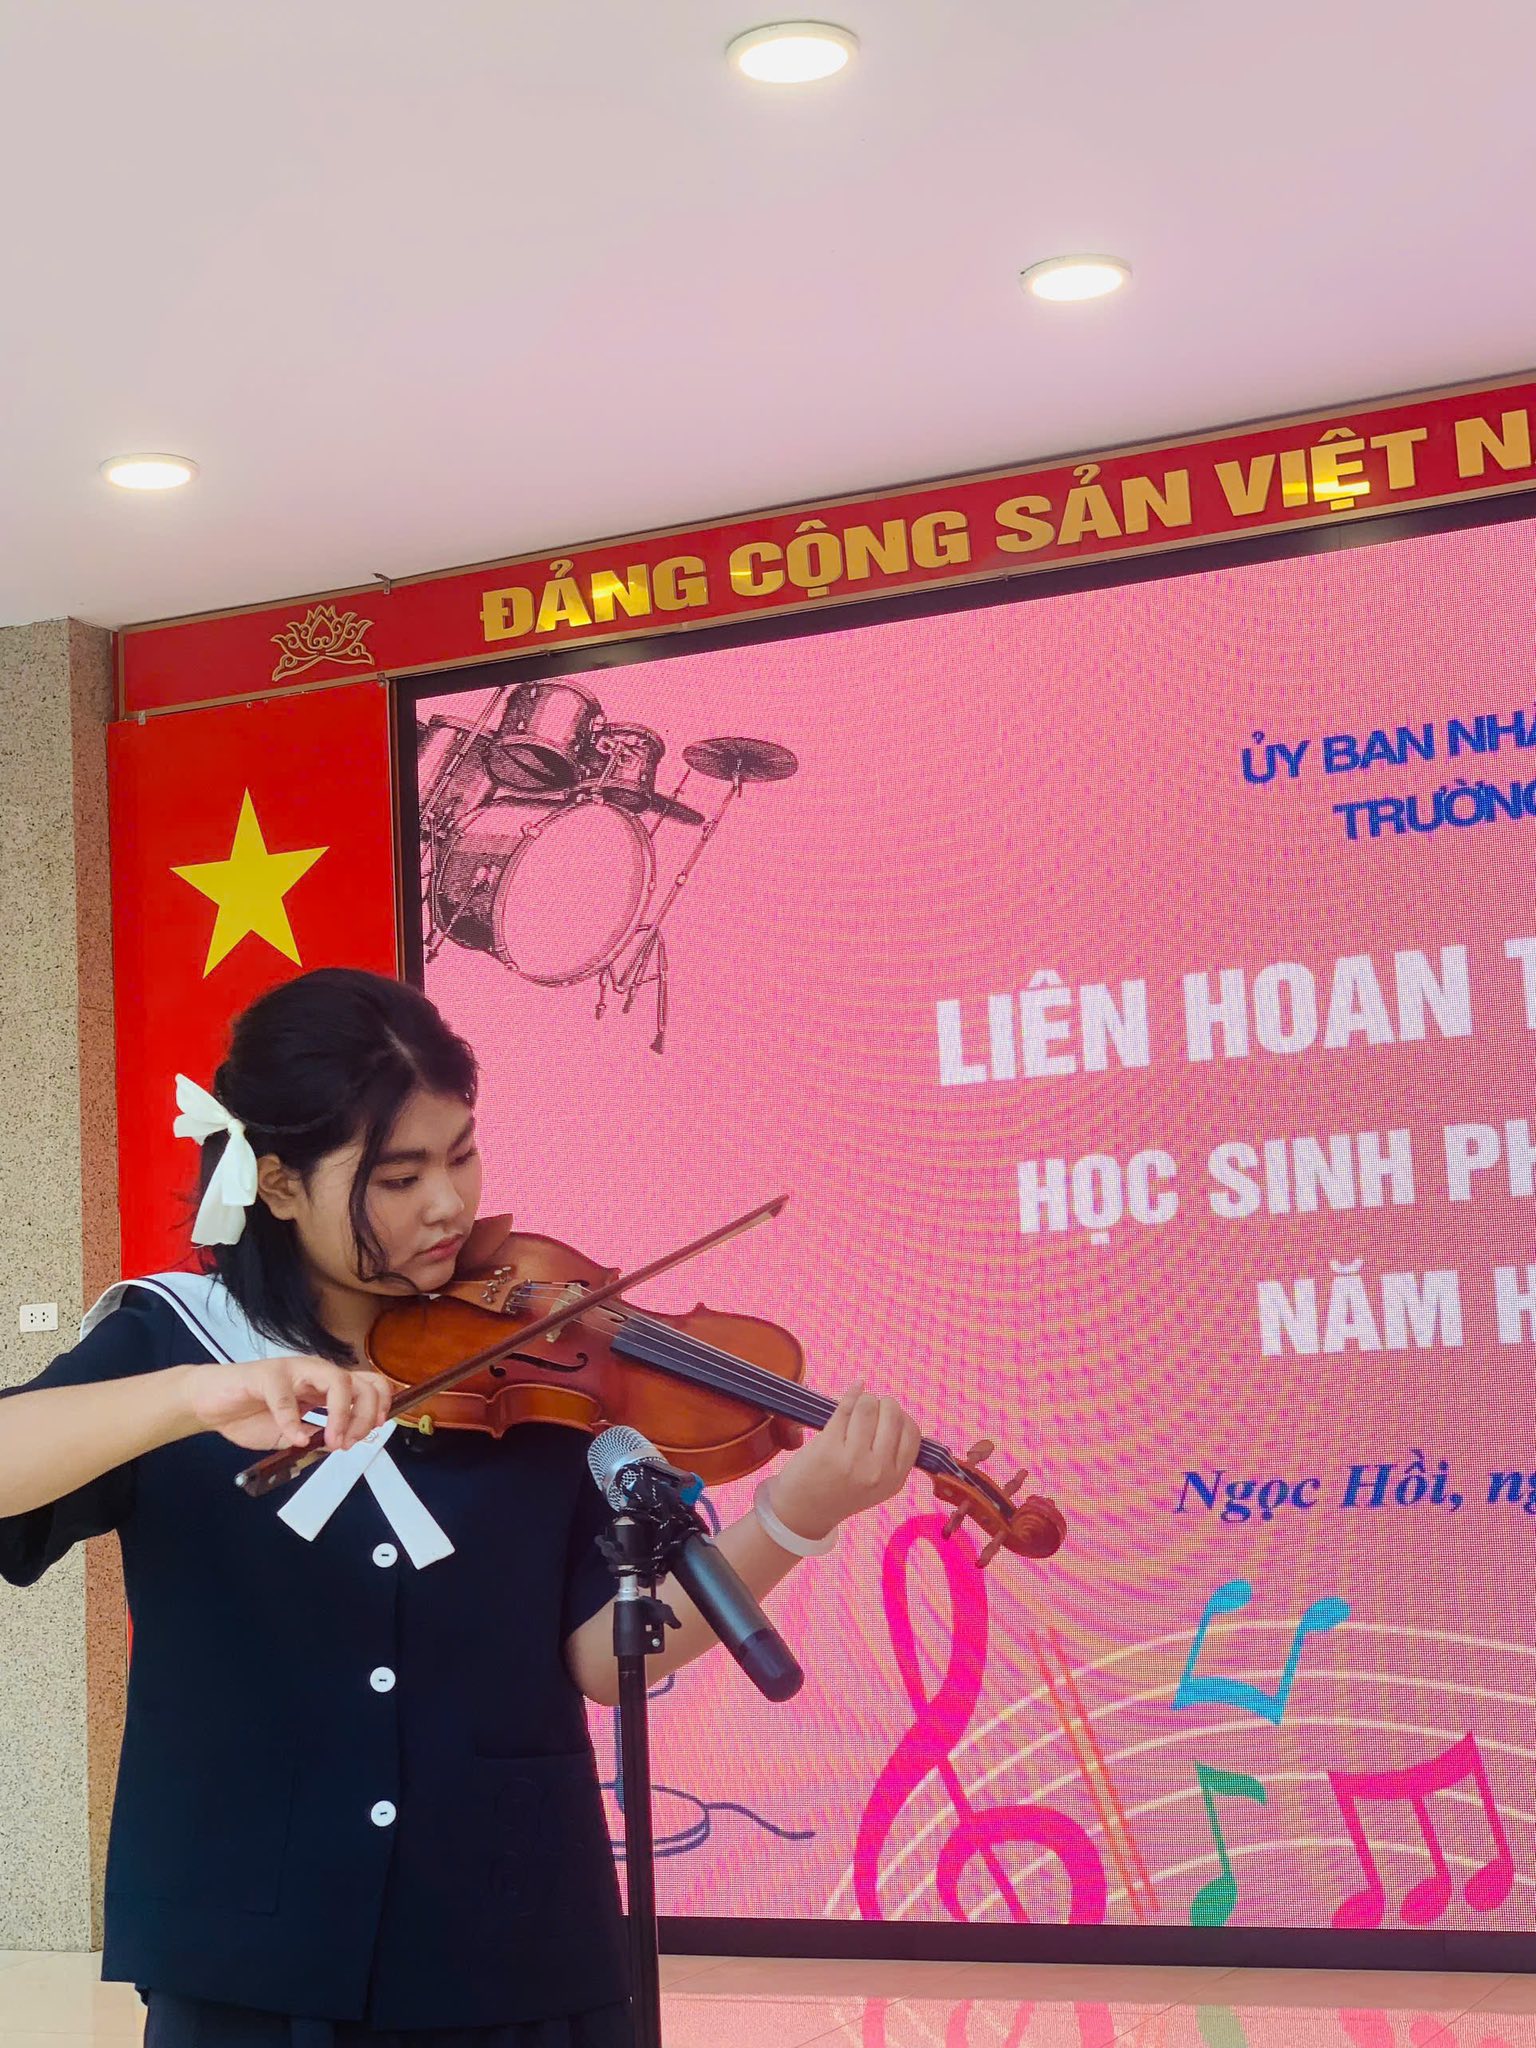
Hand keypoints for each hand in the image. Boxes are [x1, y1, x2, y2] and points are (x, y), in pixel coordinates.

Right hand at [181, 1357, 395, 1452]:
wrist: (211, 1405)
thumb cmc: (252, 1415)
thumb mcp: (294, 1436)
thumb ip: (319, 1437)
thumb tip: (345, 1443)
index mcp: (325, 1387)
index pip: (368, 1385)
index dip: (380, 1405)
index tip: (376, 1430)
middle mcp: (316, 1373)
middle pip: (360, 1383)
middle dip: (365, 1416)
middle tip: (350, 1443)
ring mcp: (293, 1371)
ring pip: (335, 1380)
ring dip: (341, 1414)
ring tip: (333, 1441)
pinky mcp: (266, 1375)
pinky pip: (285, 1397)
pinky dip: (293, 1422)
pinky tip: (294, 1438)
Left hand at [768, 1382, 922, 1541]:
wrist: (804, 1513)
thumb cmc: (841, 1492)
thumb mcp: (879, 1485)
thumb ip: (891, 1455)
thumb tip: (894, 1408)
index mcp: (895, 1479)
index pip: (912, 1433)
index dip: (901, 1417)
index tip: (888, 1416)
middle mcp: (878, 1470)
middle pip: (892, 1414)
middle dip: (883, 1403)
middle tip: (870, 1408)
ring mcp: (853, 1459)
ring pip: (868, 1407)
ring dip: (863, 1399)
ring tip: (856, 1405)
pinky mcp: (828, 1447)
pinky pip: (844, 1408)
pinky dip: (850, 1394)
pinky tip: (853, 1390)